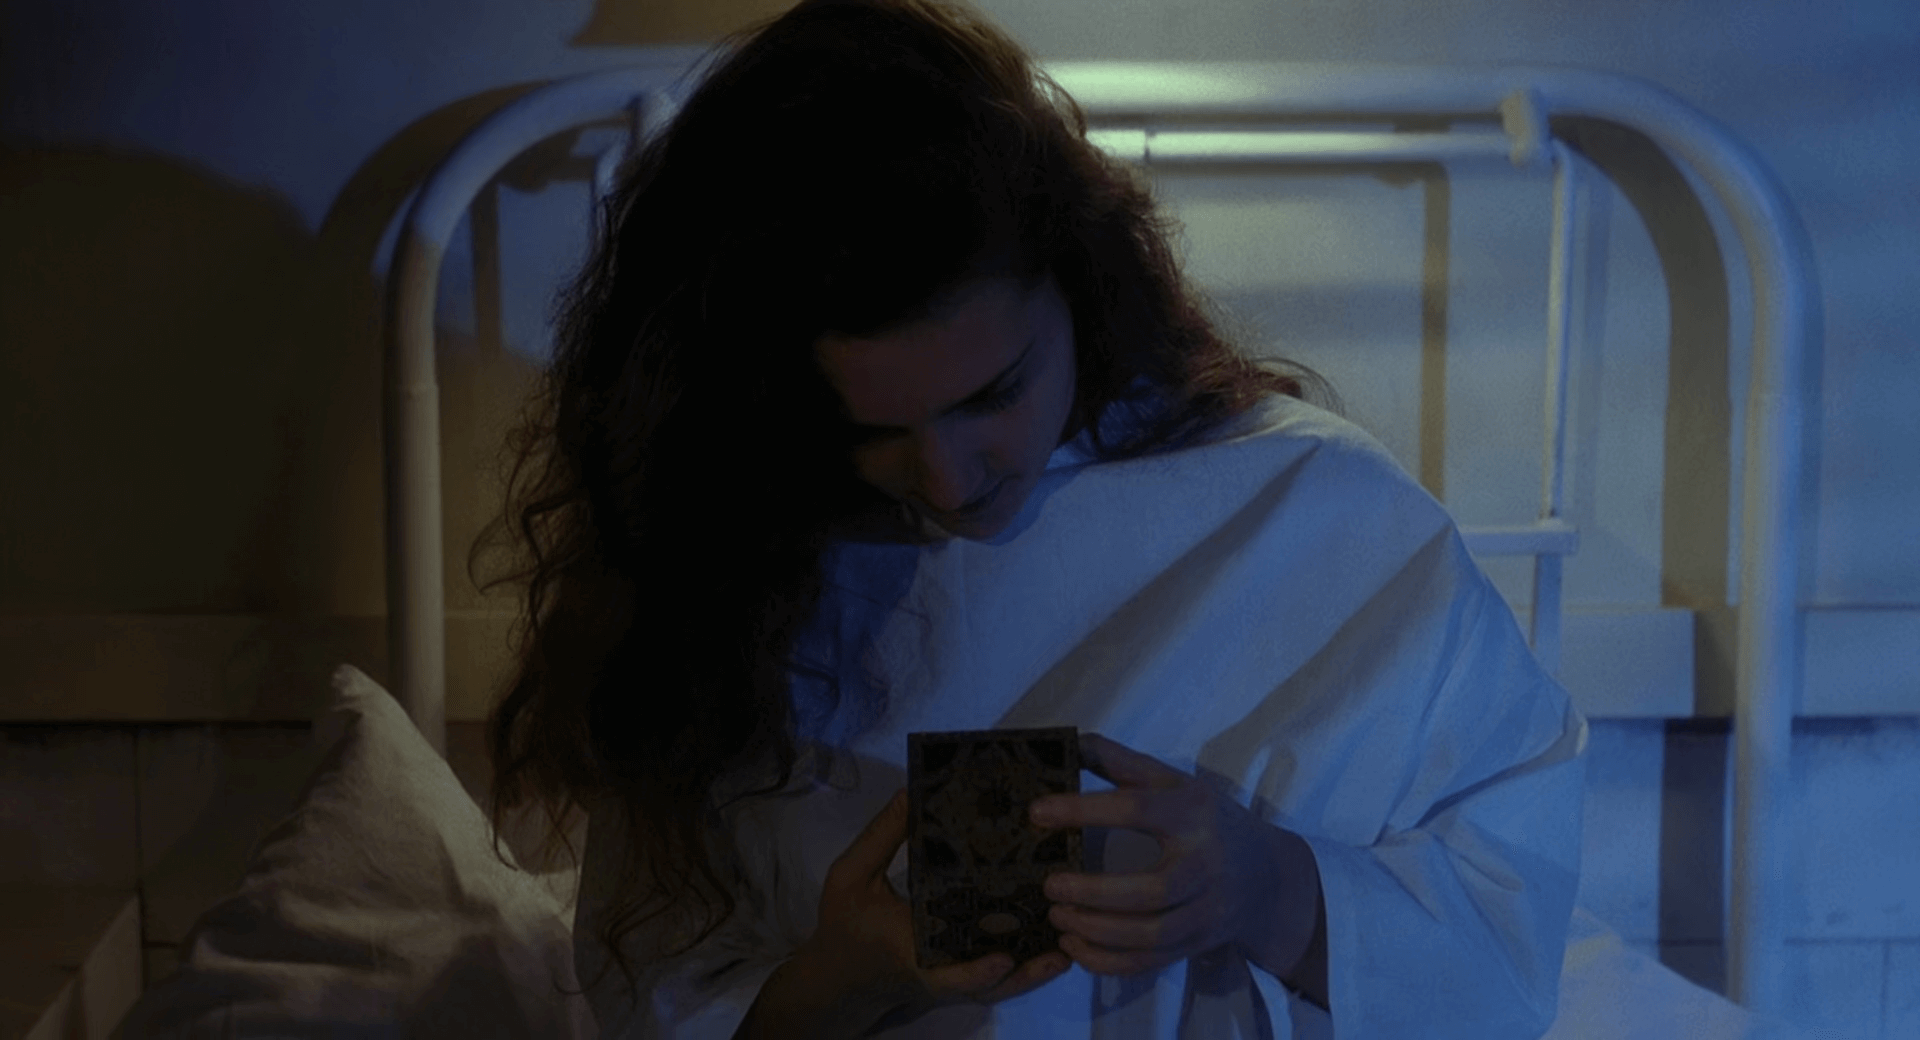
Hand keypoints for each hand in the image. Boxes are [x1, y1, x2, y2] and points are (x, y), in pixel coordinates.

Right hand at [805, 789, 1072, 1019]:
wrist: (838, 975)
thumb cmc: (843, 923)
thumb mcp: (849, 877)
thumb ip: (880, 838)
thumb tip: (912, 792)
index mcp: (910, 953)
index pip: (946, 973)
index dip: (976, 972)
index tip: (1002, 958)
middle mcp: (937, 973)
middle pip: (987, 985)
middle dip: (1025, 974)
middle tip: (1062, 950)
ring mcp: (950, 978)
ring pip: (996, 988)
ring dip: (1032, 975)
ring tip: (1067, 952)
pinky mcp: (955, 975)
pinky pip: (993, 980)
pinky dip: (1021, 971)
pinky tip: (1052, 948)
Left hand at [1027, 733, 1293, 976]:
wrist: (1269, 877)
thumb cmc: (1209, 820)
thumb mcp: (1174, 782)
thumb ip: (1121, 763)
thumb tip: (1070, 743)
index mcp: (1193, 813)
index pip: (1136, 808)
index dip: (1083, 810)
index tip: (1036, 813)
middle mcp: (1205, 864)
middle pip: (1152, 890)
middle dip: (1094, 892)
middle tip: (1049, 885)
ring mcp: (1205, 911)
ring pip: (1151, 935)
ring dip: (1096, 930)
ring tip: (1056, 915)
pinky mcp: (1195, 945)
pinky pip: (1148, 962)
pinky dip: (1107, 961)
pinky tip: (1074, 945)